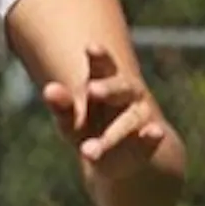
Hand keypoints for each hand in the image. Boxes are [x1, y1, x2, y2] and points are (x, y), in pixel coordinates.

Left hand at [42, 43, 166, 181]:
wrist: (125, 157)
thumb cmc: (91, 128)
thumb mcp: (72, 120)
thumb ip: (61, 105)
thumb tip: (49, 89)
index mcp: (103, 81)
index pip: (101, 65)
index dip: (98, 56)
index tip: (91, 47)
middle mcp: (126, 93)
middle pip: (119, 88)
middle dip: (107, 88)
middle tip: (92, 90)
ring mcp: (141, 115)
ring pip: (128, 121)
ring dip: (111, 136)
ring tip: (86, 151)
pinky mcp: (153, 138)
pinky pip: (154, 135)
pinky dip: (154, 134)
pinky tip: (155, 132)